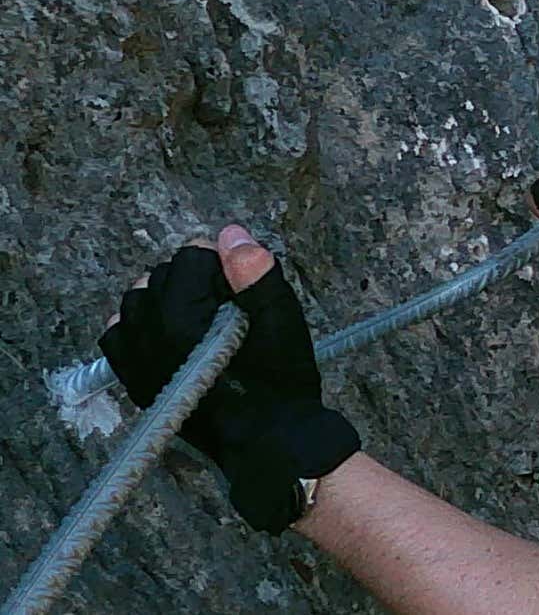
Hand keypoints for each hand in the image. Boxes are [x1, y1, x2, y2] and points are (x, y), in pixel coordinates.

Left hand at [100, 226, 358, 531]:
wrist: (270, 443)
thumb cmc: (282, 384)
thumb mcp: (282, 322)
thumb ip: (255, 273)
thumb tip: (230, 234)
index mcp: (182, 318)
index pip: (191, 256)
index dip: (224, 263)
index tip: (245, 287)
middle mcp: (149, 335)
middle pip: (162, 275)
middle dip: (195, 279)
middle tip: (230, 304)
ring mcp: (138, 360)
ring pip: (137, 301)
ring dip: (166, 299)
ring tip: (202, 319)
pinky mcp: (136, 380)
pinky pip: (118, 336)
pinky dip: (139, 326)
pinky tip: (169, 335)